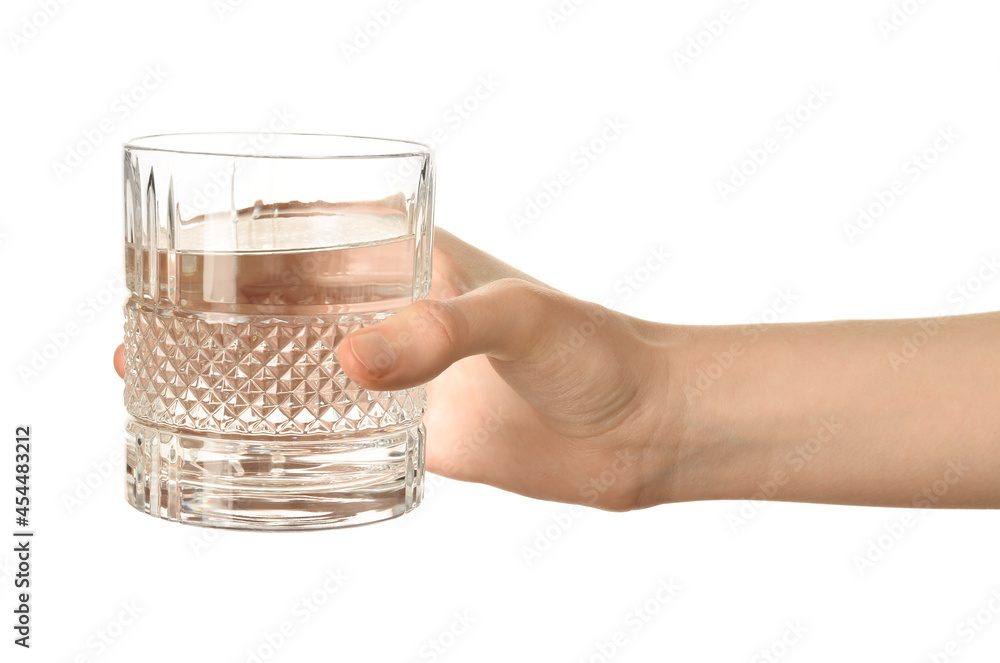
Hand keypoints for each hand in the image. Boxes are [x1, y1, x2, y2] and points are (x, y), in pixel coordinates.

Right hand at [113, 229, 677, 510]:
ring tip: (164, 386)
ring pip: (301, 366)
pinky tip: (243, 447)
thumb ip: (438, 333)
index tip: (174, 255)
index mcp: (414, 262)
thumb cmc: (595, 351)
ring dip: (240, 374)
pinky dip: (287, 434)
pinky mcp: (415, 431)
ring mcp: (403, 374)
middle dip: (219, 312)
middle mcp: (398, 313)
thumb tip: (346, 363)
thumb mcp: (517, 321)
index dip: (241, 240)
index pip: (312, 235)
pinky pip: (336, 430)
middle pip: (288, 302)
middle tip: (146, 330)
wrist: (640, 427)